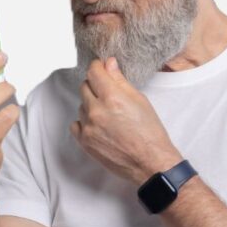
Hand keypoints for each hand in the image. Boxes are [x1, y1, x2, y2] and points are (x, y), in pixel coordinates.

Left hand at [70, 57, 181, 185]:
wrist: (149, 162)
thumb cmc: (149, 132)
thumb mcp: (140, 100)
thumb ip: (120, 80)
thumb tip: (108, 63)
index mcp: (112, 97)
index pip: (94, 72)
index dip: (98, 67)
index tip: (101, 68)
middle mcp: (96, 110)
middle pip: (84, 86)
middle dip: (95, 86)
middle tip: (108, 93)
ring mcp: (88, 127)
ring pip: (81, 105)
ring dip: (91, 105)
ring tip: (109, 114)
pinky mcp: (84, 141)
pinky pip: (76, 123)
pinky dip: (84, 122)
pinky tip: (98, 126)